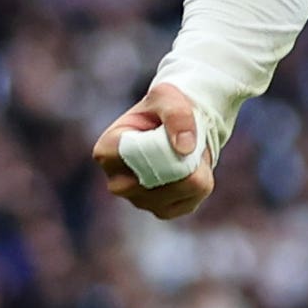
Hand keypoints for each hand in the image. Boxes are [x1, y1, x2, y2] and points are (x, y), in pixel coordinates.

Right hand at [93, 83, 216, 219]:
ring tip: (187, 152)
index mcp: (107, 152)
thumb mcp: (167, 97)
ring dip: (195, 167)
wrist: (176, 128)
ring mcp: (139, 201)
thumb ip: (175, 113)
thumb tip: (184, 147)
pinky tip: (190, 168)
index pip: (136, 155)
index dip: (162, 144)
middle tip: (185, 140)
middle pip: (160, 178)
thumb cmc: (163, 109)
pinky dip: (201, 181)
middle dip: (183, 157)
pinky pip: (193, 200)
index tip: (167, 131)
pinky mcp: (163, 211)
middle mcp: (117, 183)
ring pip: (182, 189)